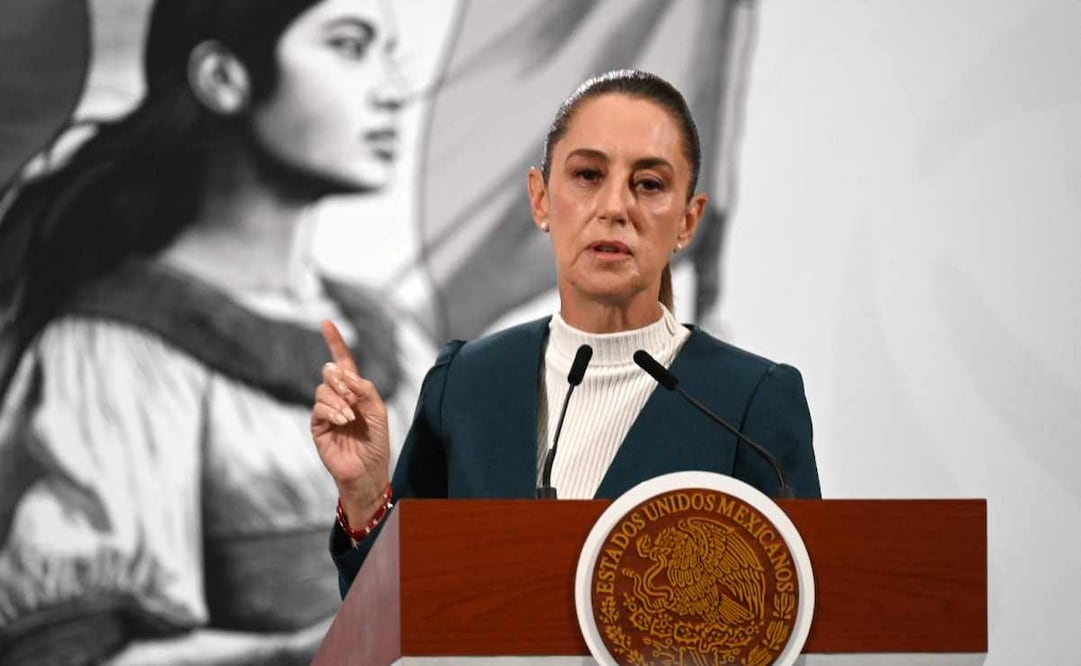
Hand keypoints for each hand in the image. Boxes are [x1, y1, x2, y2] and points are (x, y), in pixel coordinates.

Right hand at [311, 320, 390, 522]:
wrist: (369, 471)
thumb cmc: (376, 442)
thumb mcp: (378, 410)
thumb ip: (365, 389)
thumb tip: (344, 373)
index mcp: (355, 391)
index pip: (343, 362)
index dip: (335, 342)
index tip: (326, 322)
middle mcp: (338, 398)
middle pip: (329, 373)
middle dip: (340, 380)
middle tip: (353, 397)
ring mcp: (326, 412)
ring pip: (322, 390)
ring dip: (338, 399)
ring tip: (350, 416)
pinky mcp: (318, 427)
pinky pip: (318, 409)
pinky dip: (332, 411)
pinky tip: (344, 421)